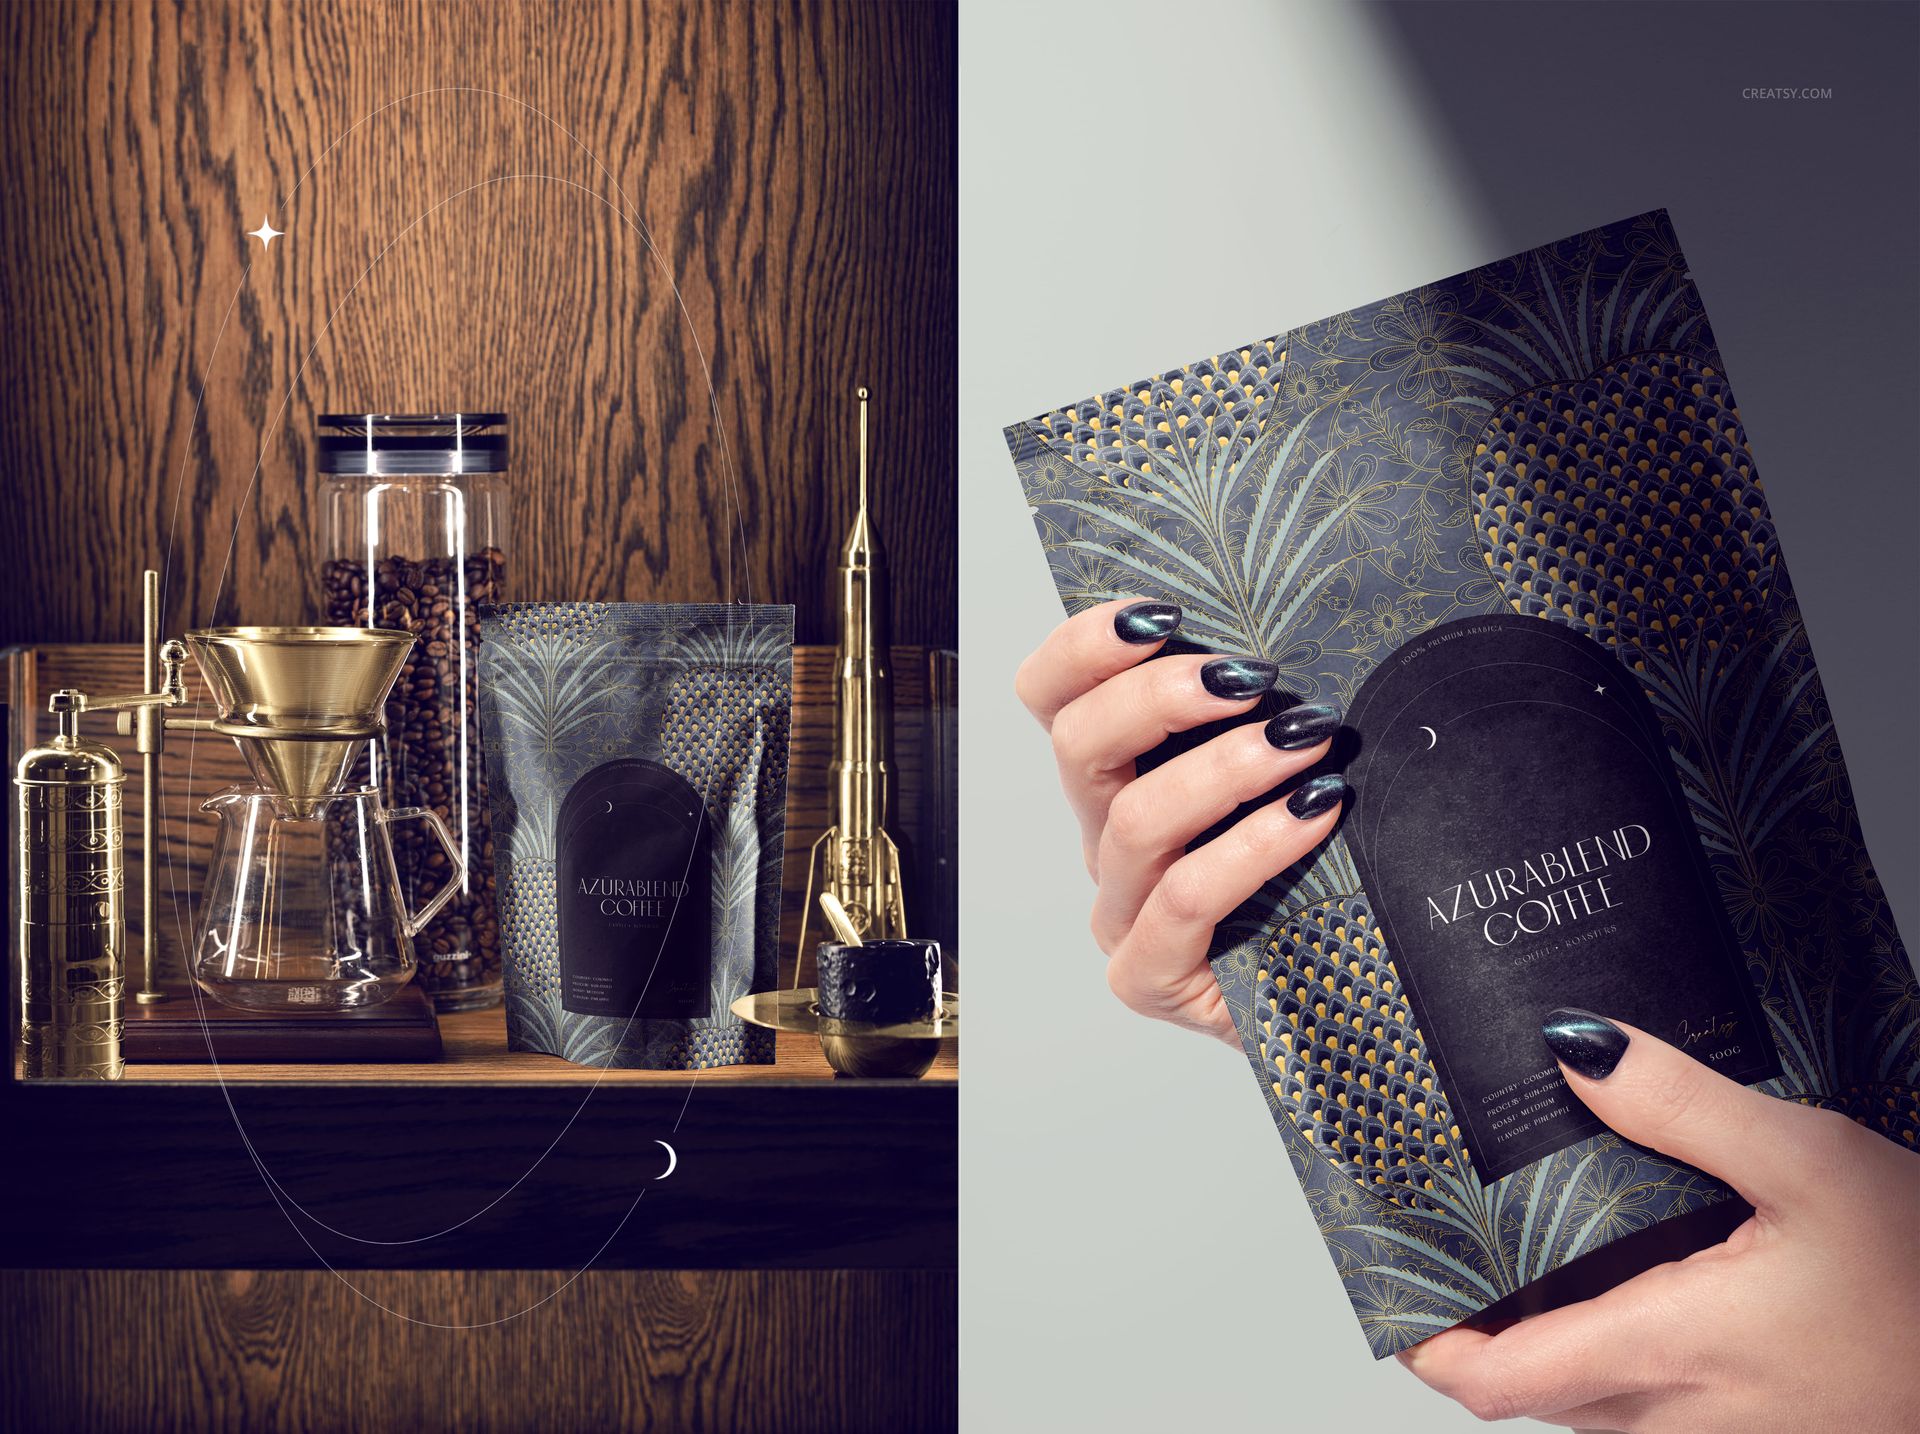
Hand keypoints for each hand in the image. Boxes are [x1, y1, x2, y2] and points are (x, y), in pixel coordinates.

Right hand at [1014, 598, 1346, 1043]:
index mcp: (1118, 780)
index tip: (1162, 613)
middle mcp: (1107, 844)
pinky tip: (1315, 814)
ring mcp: (1122, 917)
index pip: (1053, 697)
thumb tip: (1295, 628)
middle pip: (1078, 744)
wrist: (1365, 1000)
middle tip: (1248, 677)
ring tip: (1306, 742)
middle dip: (1159, 695)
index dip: (1086, 645)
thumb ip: (1266, 708)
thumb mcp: (1291, 770)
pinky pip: (1184, 899)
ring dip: (1224, 767)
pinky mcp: (1150, 979)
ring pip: (1135, 820)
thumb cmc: (1333, 873)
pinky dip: (1252, 847)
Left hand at [1399, 1010, 1919, 1430]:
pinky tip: (1619, 1293)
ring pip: (1590, 1414)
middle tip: (1446, 1252)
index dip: (1429, 1345)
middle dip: (1476, 1337)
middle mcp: (1683, 1417)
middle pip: (1532, 1397)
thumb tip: (1568, 1049)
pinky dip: (1607, 1369)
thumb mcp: (1811, 1159)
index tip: (1394, 1287)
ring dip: (1542, 1354)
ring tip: (1516, 1262)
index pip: (1500, 1383)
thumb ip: (1680, 1104)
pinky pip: (1649, 1418)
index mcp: (1671, 1348)